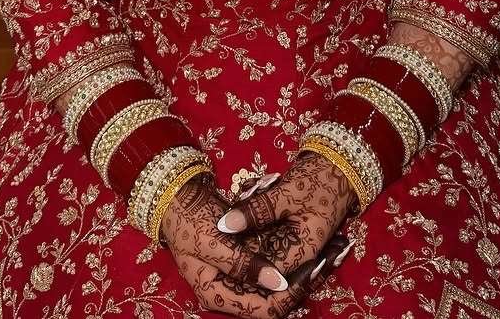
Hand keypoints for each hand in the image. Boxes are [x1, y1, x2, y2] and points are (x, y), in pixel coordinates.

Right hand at [159, 170, 349, 317]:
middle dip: (298, 282)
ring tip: (323, 252)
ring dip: (295, 270)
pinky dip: (283, 257)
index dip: (289, 296)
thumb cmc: (190, 218)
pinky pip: (266, 266)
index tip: (312, 273)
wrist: (175, 192)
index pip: (263, 310)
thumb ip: (244, 264)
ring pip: (271, 283)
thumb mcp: (215, 241)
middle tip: (324, 261)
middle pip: (270, 299)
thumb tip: (279, 284)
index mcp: (216, 294)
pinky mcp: (240, 259)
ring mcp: (234, 275)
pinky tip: (302, 246)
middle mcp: (227, 290)